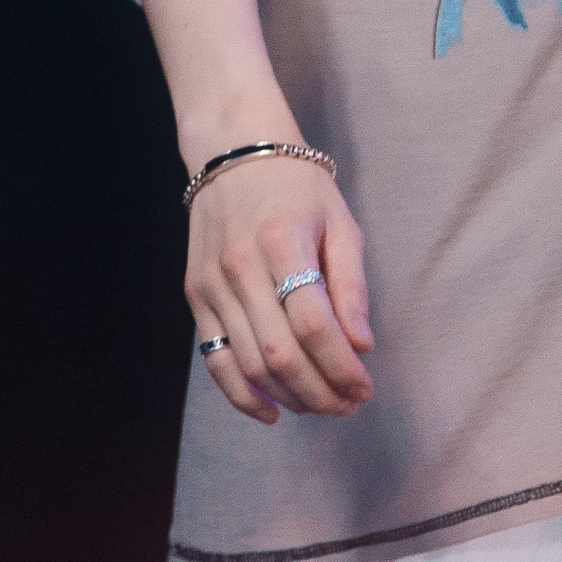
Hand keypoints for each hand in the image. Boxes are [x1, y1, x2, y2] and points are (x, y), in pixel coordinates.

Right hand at [186, 152, 374, 426]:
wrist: (234, 150)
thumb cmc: (297, 186)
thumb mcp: (339, 221)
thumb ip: (351, 284)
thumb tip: (362, 346)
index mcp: (283, 240)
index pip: (314, 323)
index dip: (342, 366)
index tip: (366, 388)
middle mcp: (241, 265)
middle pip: (281, 353)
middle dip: (321, 391)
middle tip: (350, 406)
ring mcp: (212, 284)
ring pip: (250, 364)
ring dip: (290, 398)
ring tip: (323, 407)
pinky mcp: (195, 297)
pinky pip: (216, 361)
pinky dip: (243, 396)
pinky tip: (274, 412)